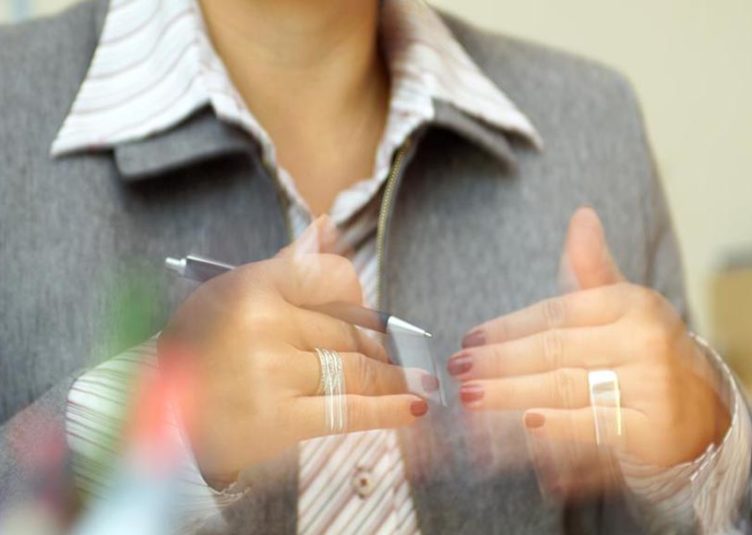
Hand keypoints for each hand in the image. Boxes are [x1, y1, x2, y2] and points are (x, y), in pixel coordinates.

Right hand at [158, 218, 429, 485]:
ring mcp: (273, 372)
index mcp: (253, 286)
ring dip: (393, 375)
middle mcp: (264, 324)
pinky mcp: (280, 420)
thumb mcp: (230, 294)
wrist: (158, 417)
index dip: (357, 297)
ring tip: (417, 379)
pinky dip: (389, 409)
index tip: (364, 313)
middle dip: (375, 345)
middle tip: (391, 355)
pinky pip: (349, 409)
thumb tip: (326, 226)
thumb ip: (285, 265)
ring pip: (355, 368)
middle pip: (348, 330)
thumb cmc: (200, 350)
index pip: (332, 277)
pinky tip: (414, 406)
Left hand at [448, 207, 728, 496]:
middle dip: (498, 362)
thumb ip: (592, 266)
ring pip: (563, 390)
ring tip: (471, 399)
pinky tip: (523, 425)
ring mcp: (650, 388)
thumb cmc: (643, 348)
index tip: (469, 339)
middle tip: (458, 370)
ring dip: (510, 396)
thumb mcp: (623, 303)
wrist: (699, 407)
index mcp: (631, 304)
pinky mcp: (651, 432)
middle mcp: (643, 342)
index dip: (507, 328)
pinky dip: (554, 431)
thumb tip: (581, 215)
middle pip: (554, 352)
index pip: (555, 314)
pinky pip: (590, 430)